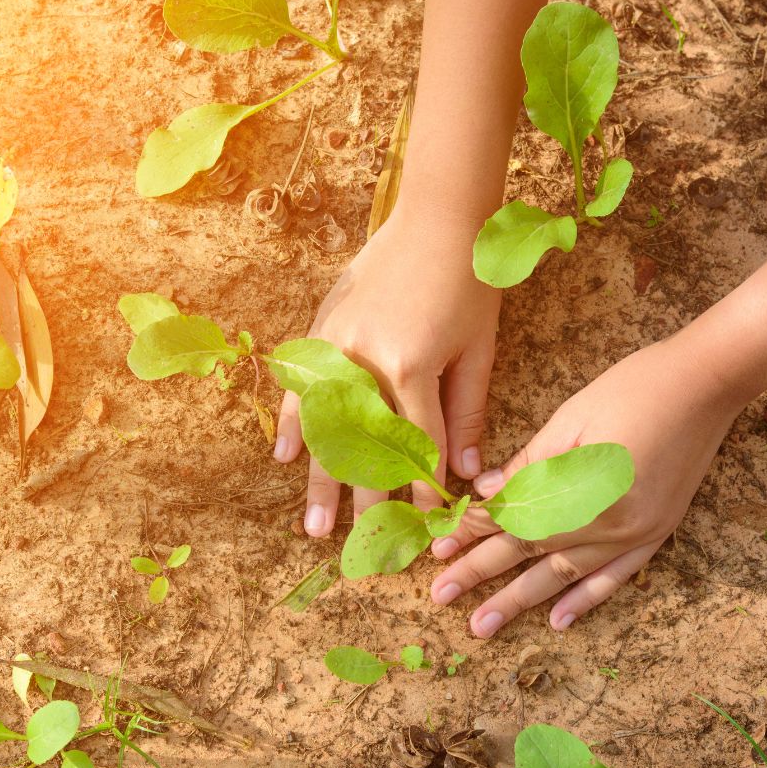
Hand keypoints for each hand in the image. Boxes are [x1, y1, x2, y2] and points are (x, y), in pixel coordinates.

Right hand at [274, 206, 500, 535]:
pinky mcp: (322, 327)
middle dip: (364, 505)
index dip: (423, 491)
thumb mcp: (478, 349)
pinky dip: (295, 423)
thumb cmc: (470, 281)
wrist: (438, 216)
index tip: (427, 528)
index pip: (417, 447)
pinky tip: (287, 457)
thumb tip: (465, 473)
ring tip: (315, 527)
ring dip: (319, 481)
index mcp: (411, 367)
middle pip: (364, 449)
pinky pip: (302, 385)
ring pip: (325, 428)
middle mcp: (365, 361)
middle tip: (359, 551)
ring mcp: (336, 344)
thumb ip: (467, 413)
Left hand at [428, 337, 745, 637]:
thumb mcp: (571, 419)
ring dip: (521, 601)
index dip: (473, 531)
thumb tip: (486, 494)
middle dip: (481, 574)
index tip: (438, 546)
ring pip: (566, 575)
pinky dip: (585, 600)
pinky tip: (558, 621)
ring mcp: (636, 533)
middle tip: (441, 597)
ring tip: (482, 626)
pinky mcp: (656, 532)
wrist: (709, 382)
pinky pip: (616, 577)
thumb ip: (529, 464)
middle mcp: (608, 523)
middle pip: (531, 553)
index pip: (513, 518)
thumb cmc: (634, 387)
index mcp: (581, 490)